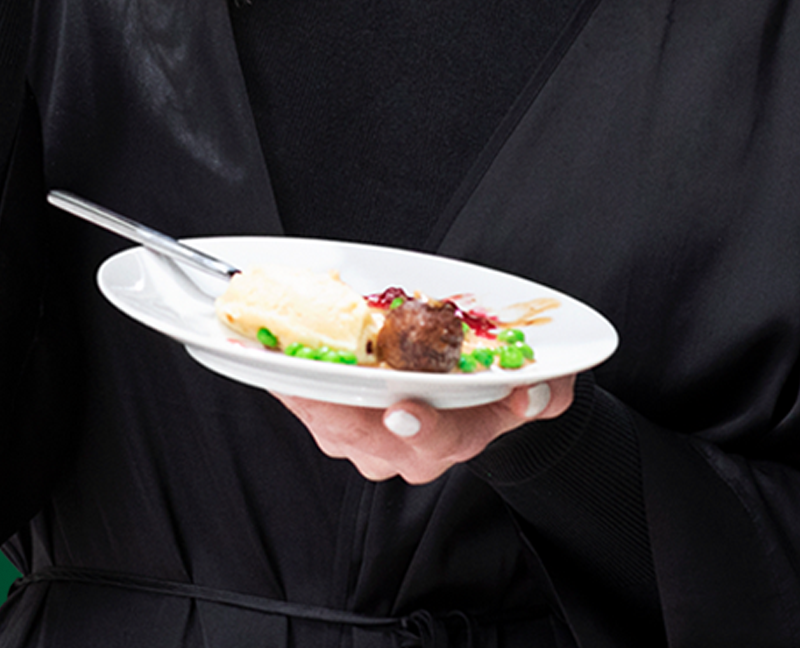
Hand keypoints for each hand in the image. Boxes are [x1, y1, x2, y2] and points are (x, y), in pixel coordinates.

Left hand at [275, 375, 573, 484]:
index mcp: (452, 441)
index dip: (420, 429)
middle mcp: (400, 450)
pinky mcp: (332, 414)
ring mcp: (362, 436)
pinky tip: (255, 349)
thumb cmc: (493, 391)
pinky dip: (279, 375)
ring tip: (264, 349)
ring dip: (292, 384)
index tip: (404, 411)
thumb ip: (545, 392)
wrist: (468, 405)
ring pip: (322, 414)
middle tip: (301, 368)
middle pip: (360, 431)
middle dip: (326, 401)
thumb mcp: (534, 388)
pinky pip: (302, 397)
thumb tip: (541, 387)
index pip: (436, 441)